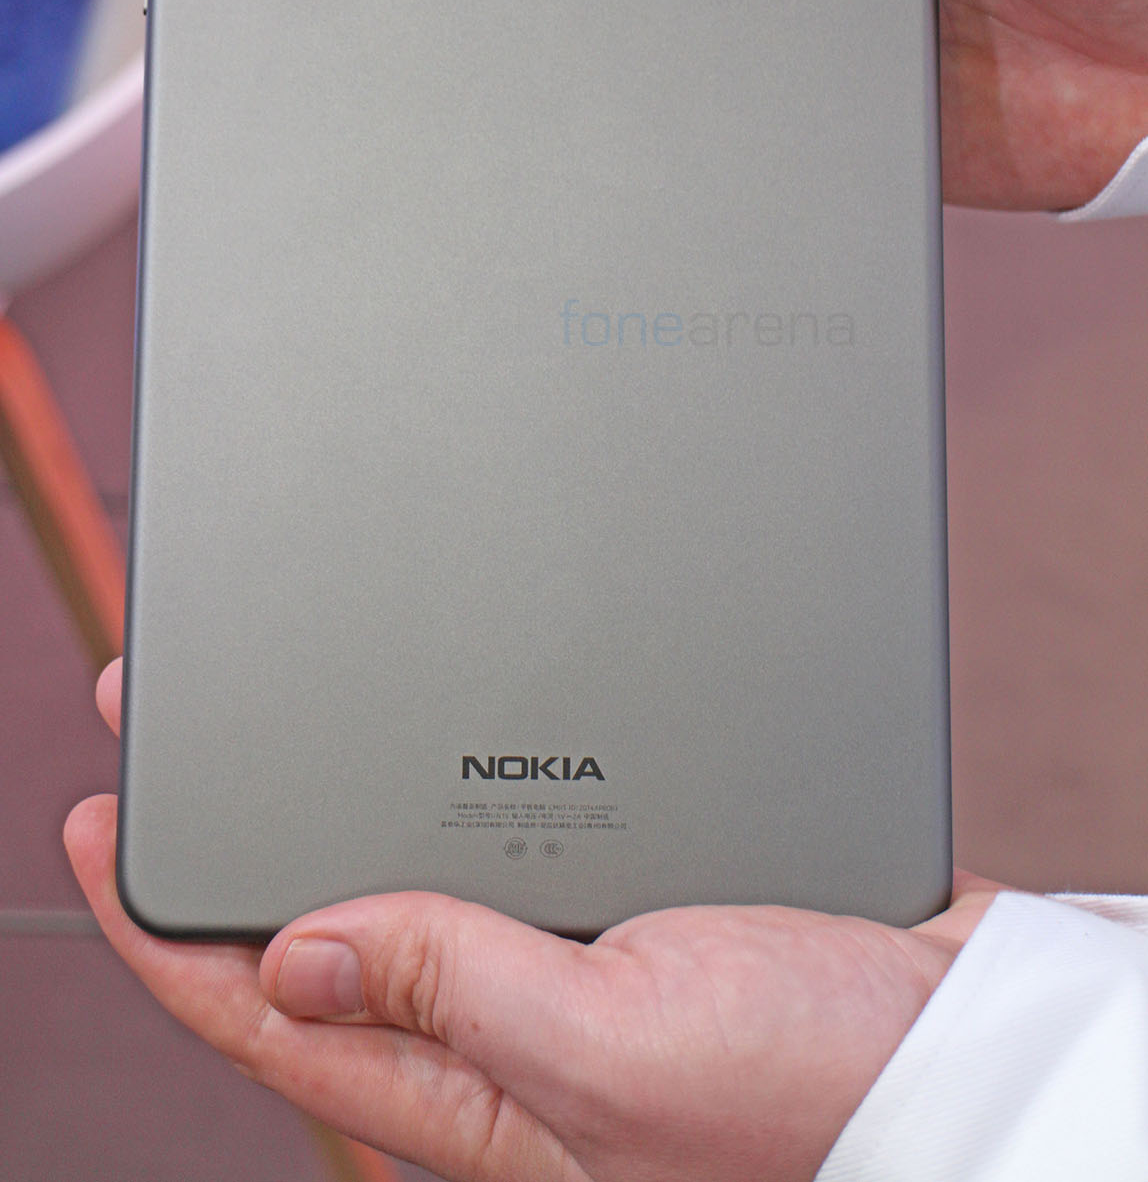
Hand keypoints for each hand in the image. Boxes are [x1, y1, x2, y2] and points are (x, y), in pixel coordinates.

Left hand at [68, 659, 997, 1181]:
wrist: (970, 1044)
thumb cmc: (822, 1081)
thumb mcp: (616, 1045)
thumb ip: (455, 988)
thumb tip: (301, 947)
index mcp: (480, 1088)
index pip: (276, 1011)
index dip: (169, 925)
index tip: (102, 816)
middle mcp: (507, 1027)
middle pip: (325, 922)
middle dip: (230, 833)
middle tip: (160, 723)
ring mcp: (567, 962)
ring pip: (408, 871)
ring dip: (327, 799)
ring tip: (265, 718)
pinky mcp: (632, 902)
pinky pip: (506, 844)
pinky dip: (450, 786)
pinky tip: (434, 737)